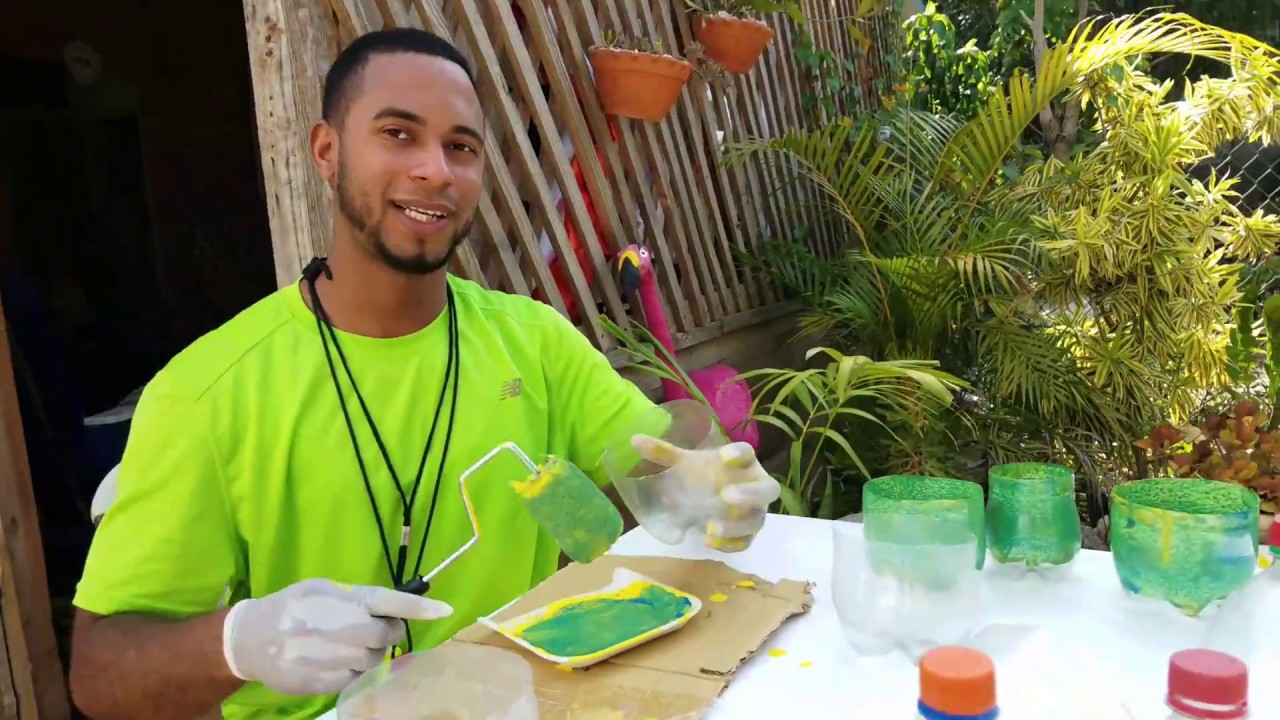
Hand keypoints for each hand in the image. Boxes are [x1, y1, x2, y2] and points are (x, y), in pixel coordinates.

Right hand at [222, 578, 452, 695]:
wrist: (250, 639)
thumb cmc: (292, 607)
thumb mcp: (322, 590)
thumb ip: (357, 599)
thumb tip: (391, 611)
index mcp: (344, 599)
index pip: (390, 601)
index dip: (419, 607)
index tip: (444, 610)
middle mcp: (344, 627)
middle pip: (388, 635)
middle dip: (386, 632)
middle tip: (367, 629)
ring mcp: (335, 658)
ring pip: (376, 660)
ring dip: (370, 654)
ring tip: (346, 646)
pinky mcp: (326, 683)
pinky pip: (358, 680)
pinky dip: (355, 673)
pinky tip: (336, 662)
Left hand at [631, 435, 780, 552]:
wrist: (712, 498)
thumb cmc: (704, 475)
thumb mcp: (684, 464)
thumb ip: (663, 453)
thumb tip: (634, 440)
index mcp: (743, 463)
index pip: (749, 453)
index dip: (740, 454)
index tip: (724, 456)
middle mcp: (756, 486)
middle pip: (768, 489)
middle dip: (750, 493)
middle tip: (726, 495)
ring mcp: (755, 512)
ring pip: (758, 520)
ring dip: (737, 525)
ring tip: (710, 527)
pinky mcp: (749, 534)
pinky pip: (747, 542)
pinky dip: (731, 544)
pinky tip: (710, 542)